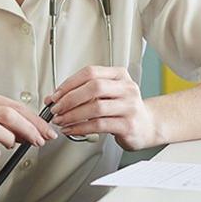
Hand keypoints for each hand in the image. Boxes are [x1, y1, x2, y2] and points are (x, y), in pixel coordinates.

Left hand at [44, 66, 159, 150]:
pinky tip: (71, 129)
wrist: (147, 125)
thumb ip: (82, 93)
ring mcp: (130, 106)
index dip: (69, 83)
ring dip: (72, 115)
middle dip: (69, 99)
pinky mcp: (128, 125)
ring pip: (95, 107)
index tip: (55, 95)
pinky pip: (99, 125)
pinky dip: (80, 128)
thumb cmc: (123, 108)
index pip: (90, 72)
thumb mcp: (106, 94)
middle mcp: (126, 88)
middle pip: (93, 87)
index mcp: (119, 75)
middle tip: (56, 109)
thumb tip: (53, 98)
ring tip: (61, 120)